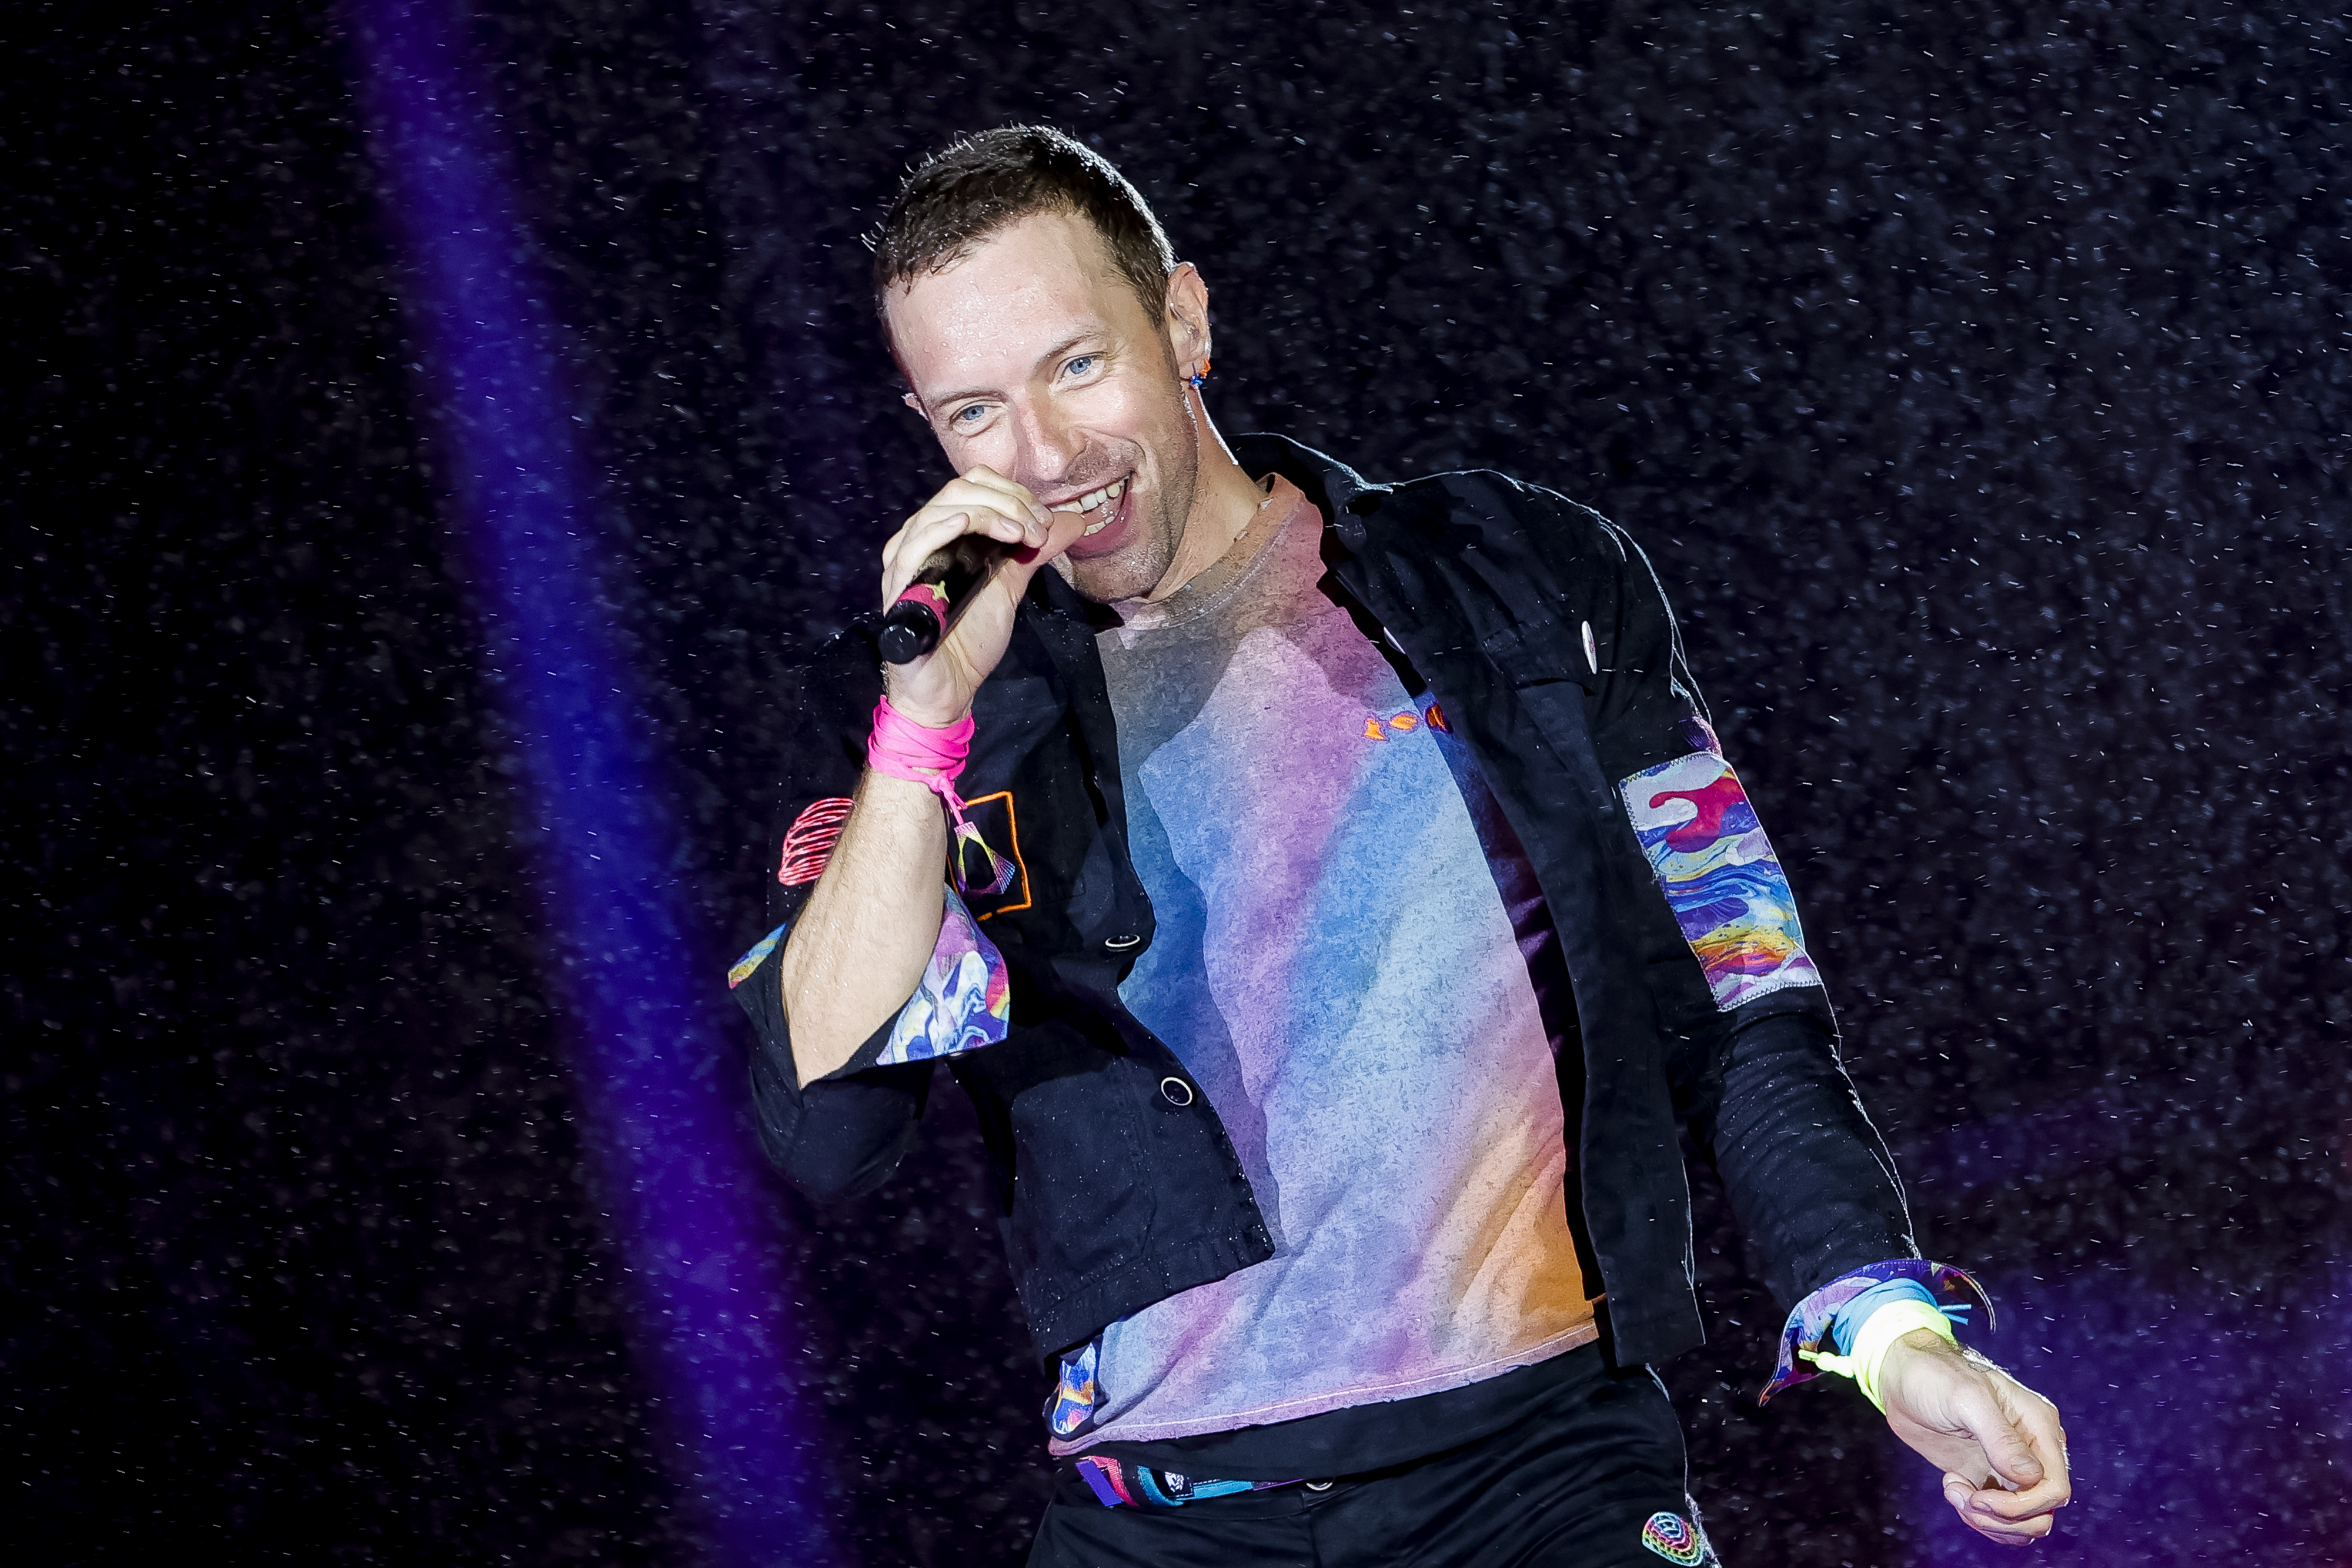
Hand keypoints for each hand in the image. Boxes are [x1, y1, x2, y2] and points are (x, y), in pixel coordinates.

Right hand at [876, 467, 1086, 726]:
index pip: (973, 485)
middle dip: (1009, 503)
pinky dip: (943, 528)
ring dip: (990, 514)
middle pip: (960, 490)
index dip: (1013, 493)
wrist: (949, 686)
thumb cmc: (970, 636)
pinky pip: (915, 544)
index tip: (1045, 522)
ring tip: (1022, 535)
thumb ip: (1033, 552)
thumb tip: (1072, 520)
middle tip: (1039, 530)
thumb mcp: (1009, 586)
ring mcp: (906, 558)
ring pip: (942, 509)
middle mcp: (920, 537)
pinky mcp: (899, 584)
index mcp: (944, 532)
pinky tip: (967, 523)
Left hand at [1877, 1329, 2070, 1544]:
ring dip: (1990, 1522)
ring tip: (1954, 1493)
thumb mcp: (1967, 1399)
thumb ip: (2000, 1438)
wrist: (1903, 1377)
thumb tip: (2030, 1477)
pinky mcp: (1987, 1478)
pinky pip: (2000, 1518)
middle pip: (2042, 1512)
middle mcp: (2032, 1451)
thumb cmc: (1935, 1376)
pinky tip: (1952, 1489)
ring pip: (2023, 1521)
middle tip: (1965, 1498)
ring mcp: (2010, 1467)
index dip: (2023, 1505)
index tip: (1981, 1497)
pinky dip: (1979, 1518)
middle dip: (2004, 1519)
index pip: (2055, 1488)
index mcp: (2039, 1427)